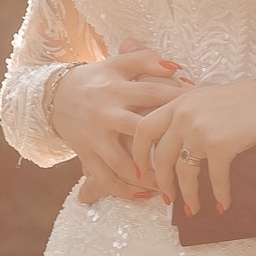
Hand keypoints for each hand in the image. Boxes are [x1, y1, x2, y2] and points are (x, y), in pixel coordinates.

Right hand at [52, 42, 191, 199]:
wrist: (53, 95)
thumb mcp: (117, 63)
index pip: (152, 94)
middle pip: (138, 131)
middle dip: (165, 144)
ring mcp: (94, 137)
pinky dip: (123, 190)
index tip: (201, 110)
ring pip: (122, 162)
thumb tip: (175, 67)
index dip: (177, 100)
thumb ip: (145, 59)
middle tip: (193, 156)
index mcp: (116, 89)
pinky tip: (144, 195)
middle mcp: (105, 114)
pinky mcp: (85, 154)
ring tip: (172, 185)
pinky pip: (104, 178)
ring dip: (147, 177)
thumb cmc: (96, 79)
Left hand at [132, 78, 255, 216]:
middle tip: (166, 198)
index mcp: (176, 103)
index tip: (141, 171)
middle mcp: (183, 117)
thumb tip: (175, 138)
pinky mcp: (220, 145)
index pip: (144, 130)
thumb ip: (185, 111)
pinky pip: (215, 178)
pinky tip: (223, 205)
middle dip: (162, 183)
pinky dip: (220, 195)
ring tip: (192, 209)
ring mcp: (200, 131)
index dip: (138, 154)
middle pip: (161, 157)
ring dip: (187, 195)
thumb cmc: (242, 97)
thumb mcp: (204, 96)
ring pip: (184, 172)